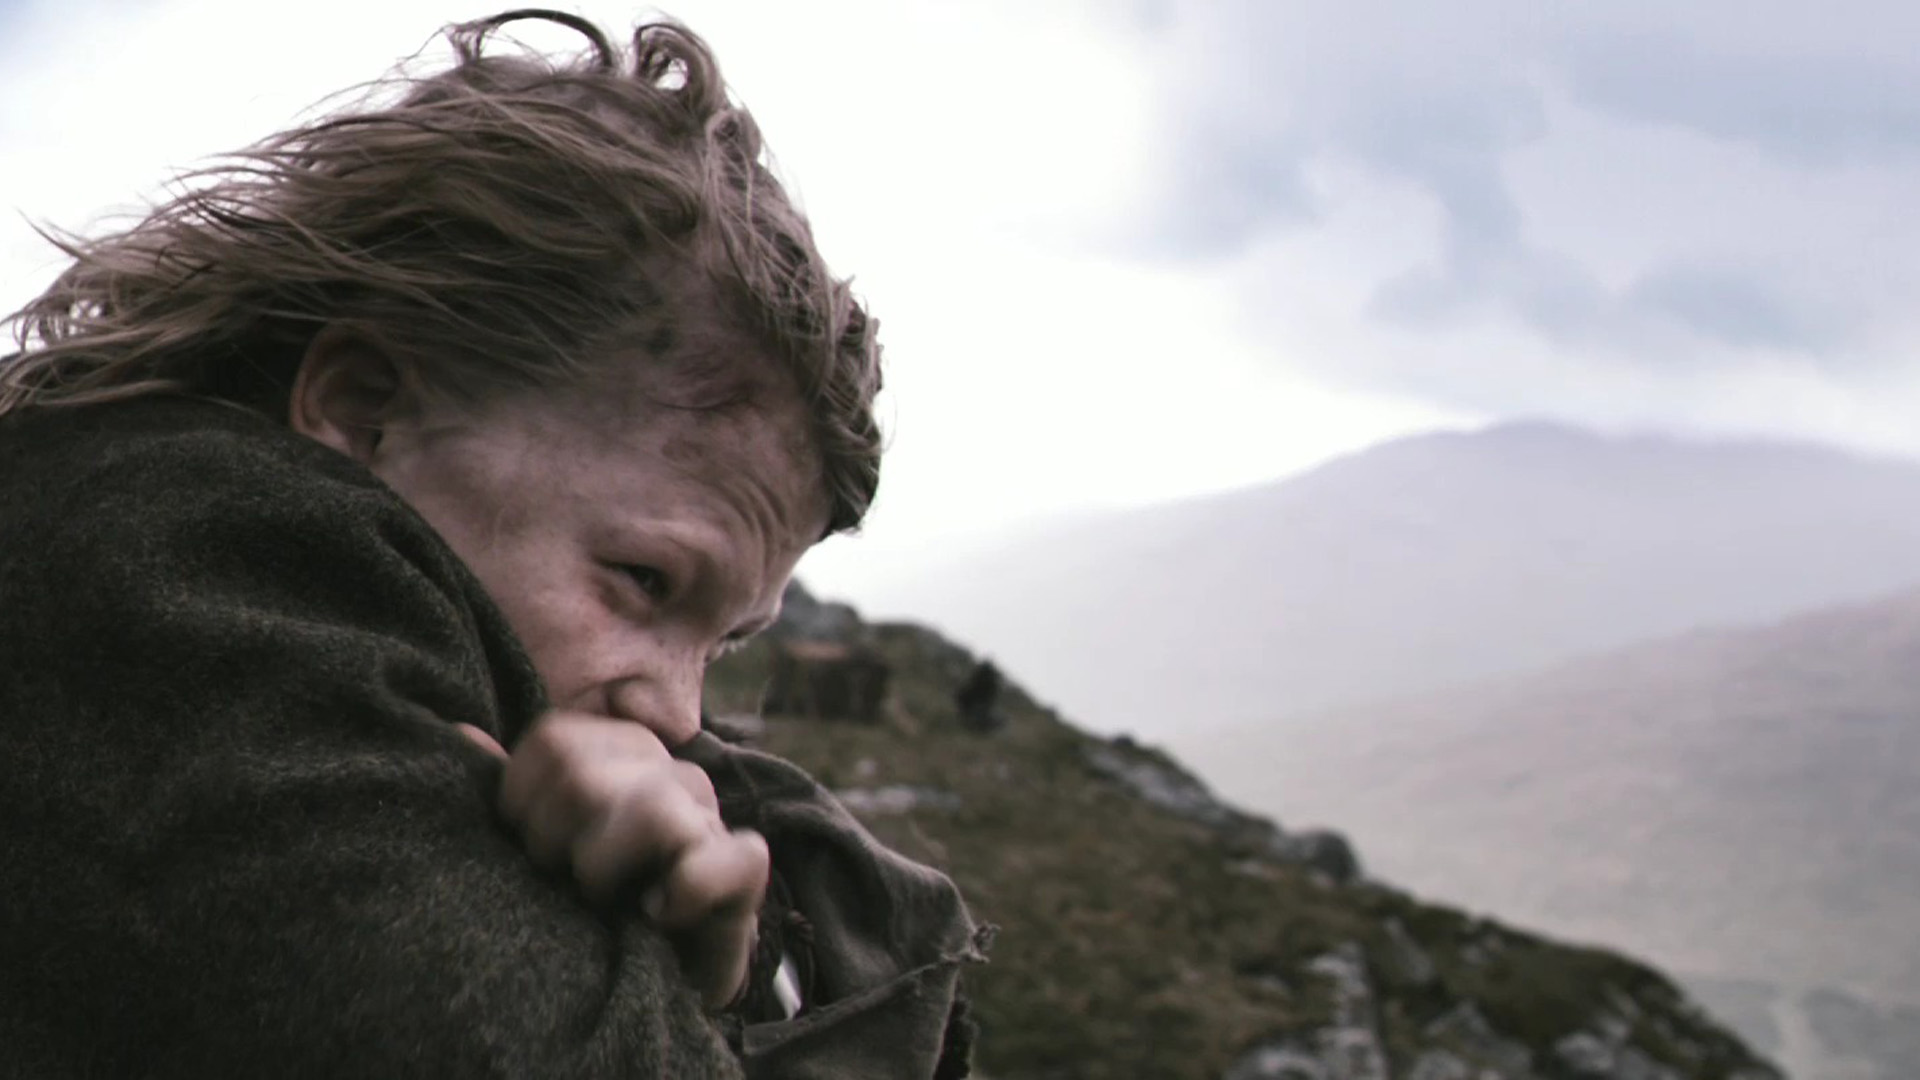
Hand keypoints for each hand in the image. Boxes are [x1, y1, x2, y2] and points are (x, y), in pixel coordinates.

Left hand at [458, 713, 767, 1008]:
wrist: (665, 976)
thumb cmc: (597, 904)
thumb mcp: (546, 842)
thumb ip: (511, 789)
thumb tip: (461, 734)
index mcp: (620, 749)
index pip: (551, 740)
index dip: (521, 803)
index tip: (534, 851)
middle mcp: (668, 769)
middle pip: (581, 775)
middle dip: (553, 844)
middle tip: (569, 885)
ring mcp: (710, 816)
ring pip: (650, 811)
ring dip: (605, 872)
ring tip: (606, 903)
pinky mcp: (744, 868)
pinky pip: (718, 862)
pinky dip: (684, 894)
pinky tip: (659, 915)